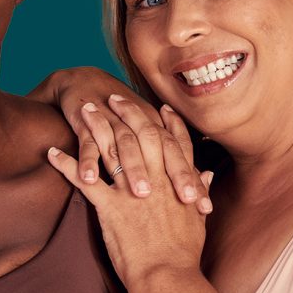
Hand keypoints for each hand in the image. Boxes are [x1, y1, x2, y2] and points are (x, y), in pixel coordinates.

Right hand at [30, 67, 204, 208]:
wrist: (85, 84)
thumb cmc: (121, 119)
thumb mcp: (149, 136)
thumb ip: (175, 159)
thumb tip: (206, 178)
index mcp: (156, 131)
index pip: (181, 156)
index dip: (193, 180)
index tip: (205, 207)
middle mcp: (139, 127)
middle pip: (161, 149)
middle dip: (174, 175)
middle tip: (185, 200)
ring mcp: (112, 125)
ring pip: (125, 147)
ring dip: (134, 168)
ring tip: (141, 194)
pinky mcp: (86, 125)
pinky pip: (88, 144)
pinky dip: (86, 161)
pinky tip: (89, 178)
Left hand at [48, 97, 209, 286]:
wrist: (168, 277)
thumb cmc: (184, 255)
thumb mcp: (197, 220)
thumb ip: (200, 192)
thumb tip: (206, 174)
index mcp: (177, 182)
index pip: (173, 142)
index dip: (166, 122)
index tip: (157, 106)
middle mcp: (156, 179)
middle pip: (141, 134)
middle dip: (126, 112)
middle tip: (112, 96)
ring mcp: (132, 191)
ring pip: (112, 148)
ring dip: (95, 126)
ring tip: (82, 110)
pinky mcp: (110, 207)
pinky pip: (84, 179)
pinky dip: (66, 165)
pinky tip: (52, 152)